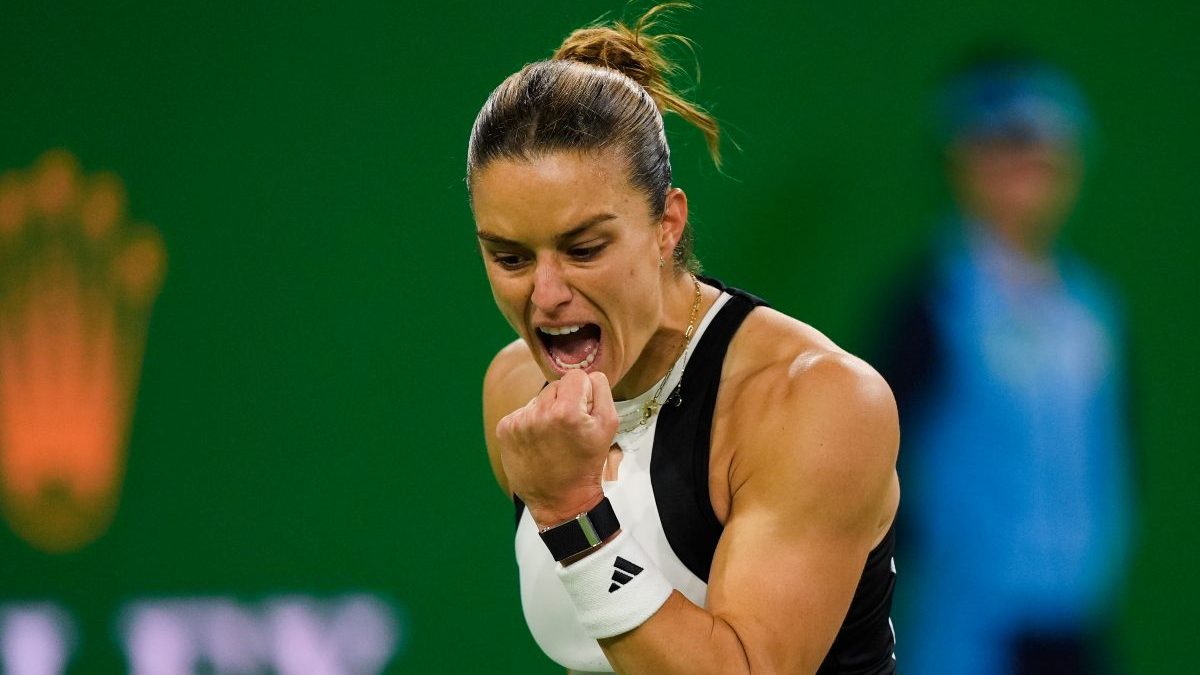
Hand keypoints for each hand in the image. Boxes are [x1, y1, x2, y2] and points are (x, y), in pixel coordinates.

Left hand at [495, 369, 617, 526]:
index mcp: (567, 410)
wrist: (560, 500)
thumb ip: (601, 390)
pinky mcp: (505, 429)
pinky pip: (523, 412)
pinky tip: (539, 442)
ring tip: (553, 438)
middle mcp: (539, 413)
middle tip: (569, 430)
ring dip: (547, 412)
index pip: (577, 376)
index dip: (584, 393)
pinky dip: (531, 424)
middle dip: (564, 402)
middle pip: (555, 385)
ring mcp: (519, 421)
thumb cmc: (587, 464)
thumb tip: (587, 374)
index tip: (583, 413)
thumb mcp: (608, 426)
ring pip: (539, 399)